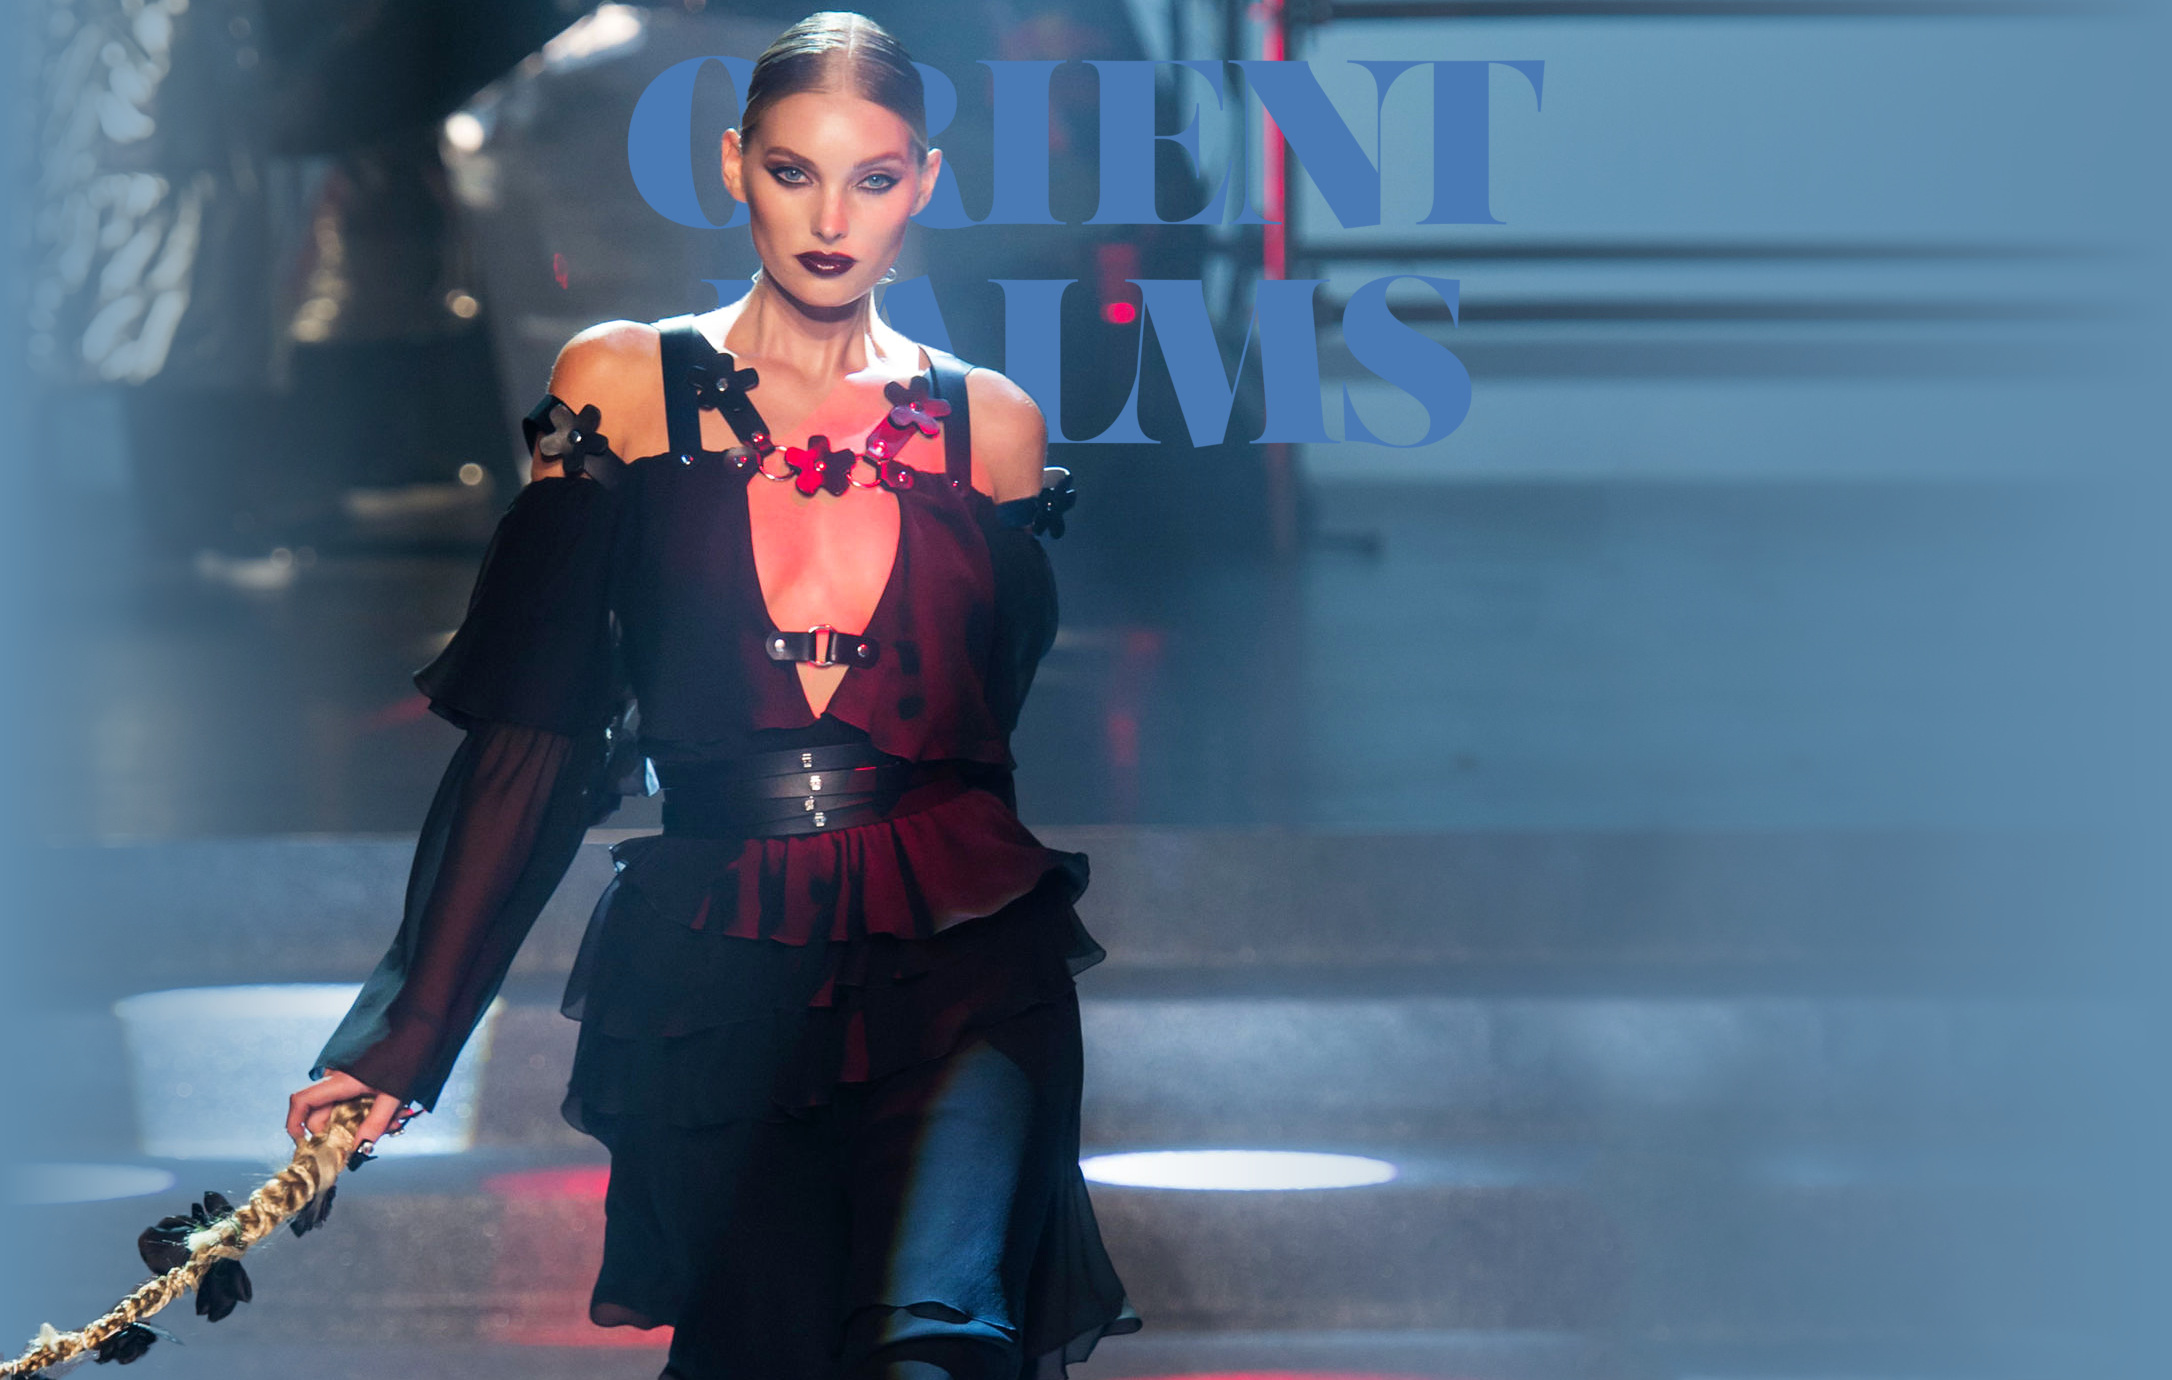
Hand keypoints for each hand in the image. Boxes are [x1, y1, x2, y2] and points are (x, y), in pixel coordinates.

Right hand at [286, 1069, 417, 1157]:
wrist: (417, 1029)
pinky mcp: (358, 1080)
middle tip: (375, 1137)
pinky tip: (395, 1114)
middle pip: (325, 1115)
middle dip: (345, 1132)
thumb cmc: (406, 1056)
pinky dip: (369, 1112)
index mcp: (339, 1081)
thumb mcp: (393, 1095)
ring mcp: (346, 1080)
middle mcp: (337, 1080)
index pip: (302, 1102)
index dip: (294, 1124)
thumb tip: (358, 1150)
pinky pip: (354, 1103)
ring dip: (363, 1123)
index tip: (304, 1144)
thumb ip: (376, 1123)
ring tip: (396, 1120)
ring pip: (342, 1111)